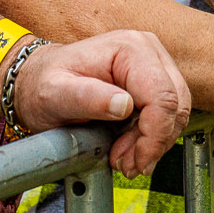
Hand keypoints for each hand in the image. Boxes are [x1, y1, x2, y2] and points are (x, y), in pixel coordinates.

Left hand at [7, 30, 191, 177]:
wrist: (38, 81)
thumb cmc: (43, 85)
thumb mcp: (55, 94)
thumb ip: (88, 97)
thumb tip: (124, 105)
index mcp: (128, 48)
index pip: (162, 96)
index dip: (155, 135)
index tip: (135, 161)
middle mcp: (147, 50)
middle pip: (175, 105)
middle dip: (154, 142)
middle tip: (125, 163)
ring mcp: (153, 64)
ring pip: (175, 112)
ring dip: (153, 143)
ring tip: (123, 157)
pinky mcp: (152, 80)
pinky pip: (167, 114)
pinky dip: (152, 137)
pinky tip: (128, 147)